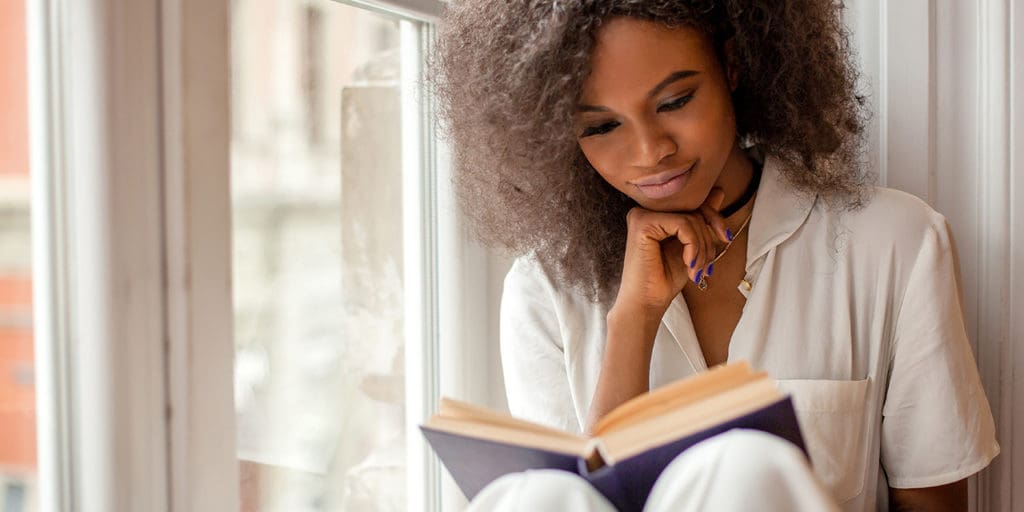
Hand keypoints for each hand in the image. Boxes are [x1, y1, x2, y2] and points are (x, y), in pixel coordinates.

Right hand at [613, 188, 728, 318]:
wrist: (646, 303)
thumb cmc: (665, 279)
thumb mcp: (691, 246)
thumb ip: (700, 220)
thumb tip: (718, 191)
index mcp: (655, 214)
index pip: (694, 205)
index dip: (715, 220)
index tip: (725, 239)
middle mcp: (645, 211)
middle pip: (694, 210)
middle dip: (709, 239)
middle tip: (707, 266)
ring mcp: (641, 215)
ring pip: (691, 219)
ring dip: (702, 248)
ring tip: (697, 270)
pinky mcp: (642, 223)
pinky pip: (683, 225)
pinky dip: (693, 246)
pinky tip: (689, 264)